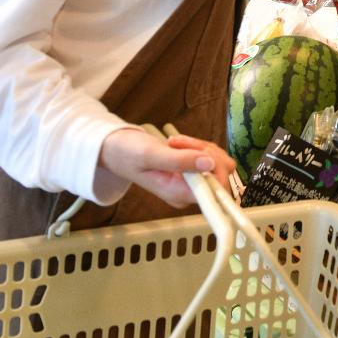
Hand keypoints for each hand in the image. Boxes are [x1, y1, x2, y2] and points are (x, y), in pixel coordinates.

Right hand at [99, 127, 234, 208]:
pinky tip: (179, 142)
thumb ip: (179, 160)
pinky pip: (210, 156)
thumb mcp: (151, 154)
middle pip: (221, 174)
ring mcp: (191, 182)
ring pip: (218, 161)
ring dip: (200, 146)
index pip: (217, 190)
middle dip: (206, 152)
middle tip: (179, 142)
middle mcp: (188, 193)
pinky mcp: (192, 171)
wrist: (115, 149)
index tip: (200, 152)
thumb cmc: (128, 153)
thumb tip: (210, 164)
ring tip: (175, 142)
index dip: (216, 169)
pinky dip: (198, 145)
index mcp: (179, 195)